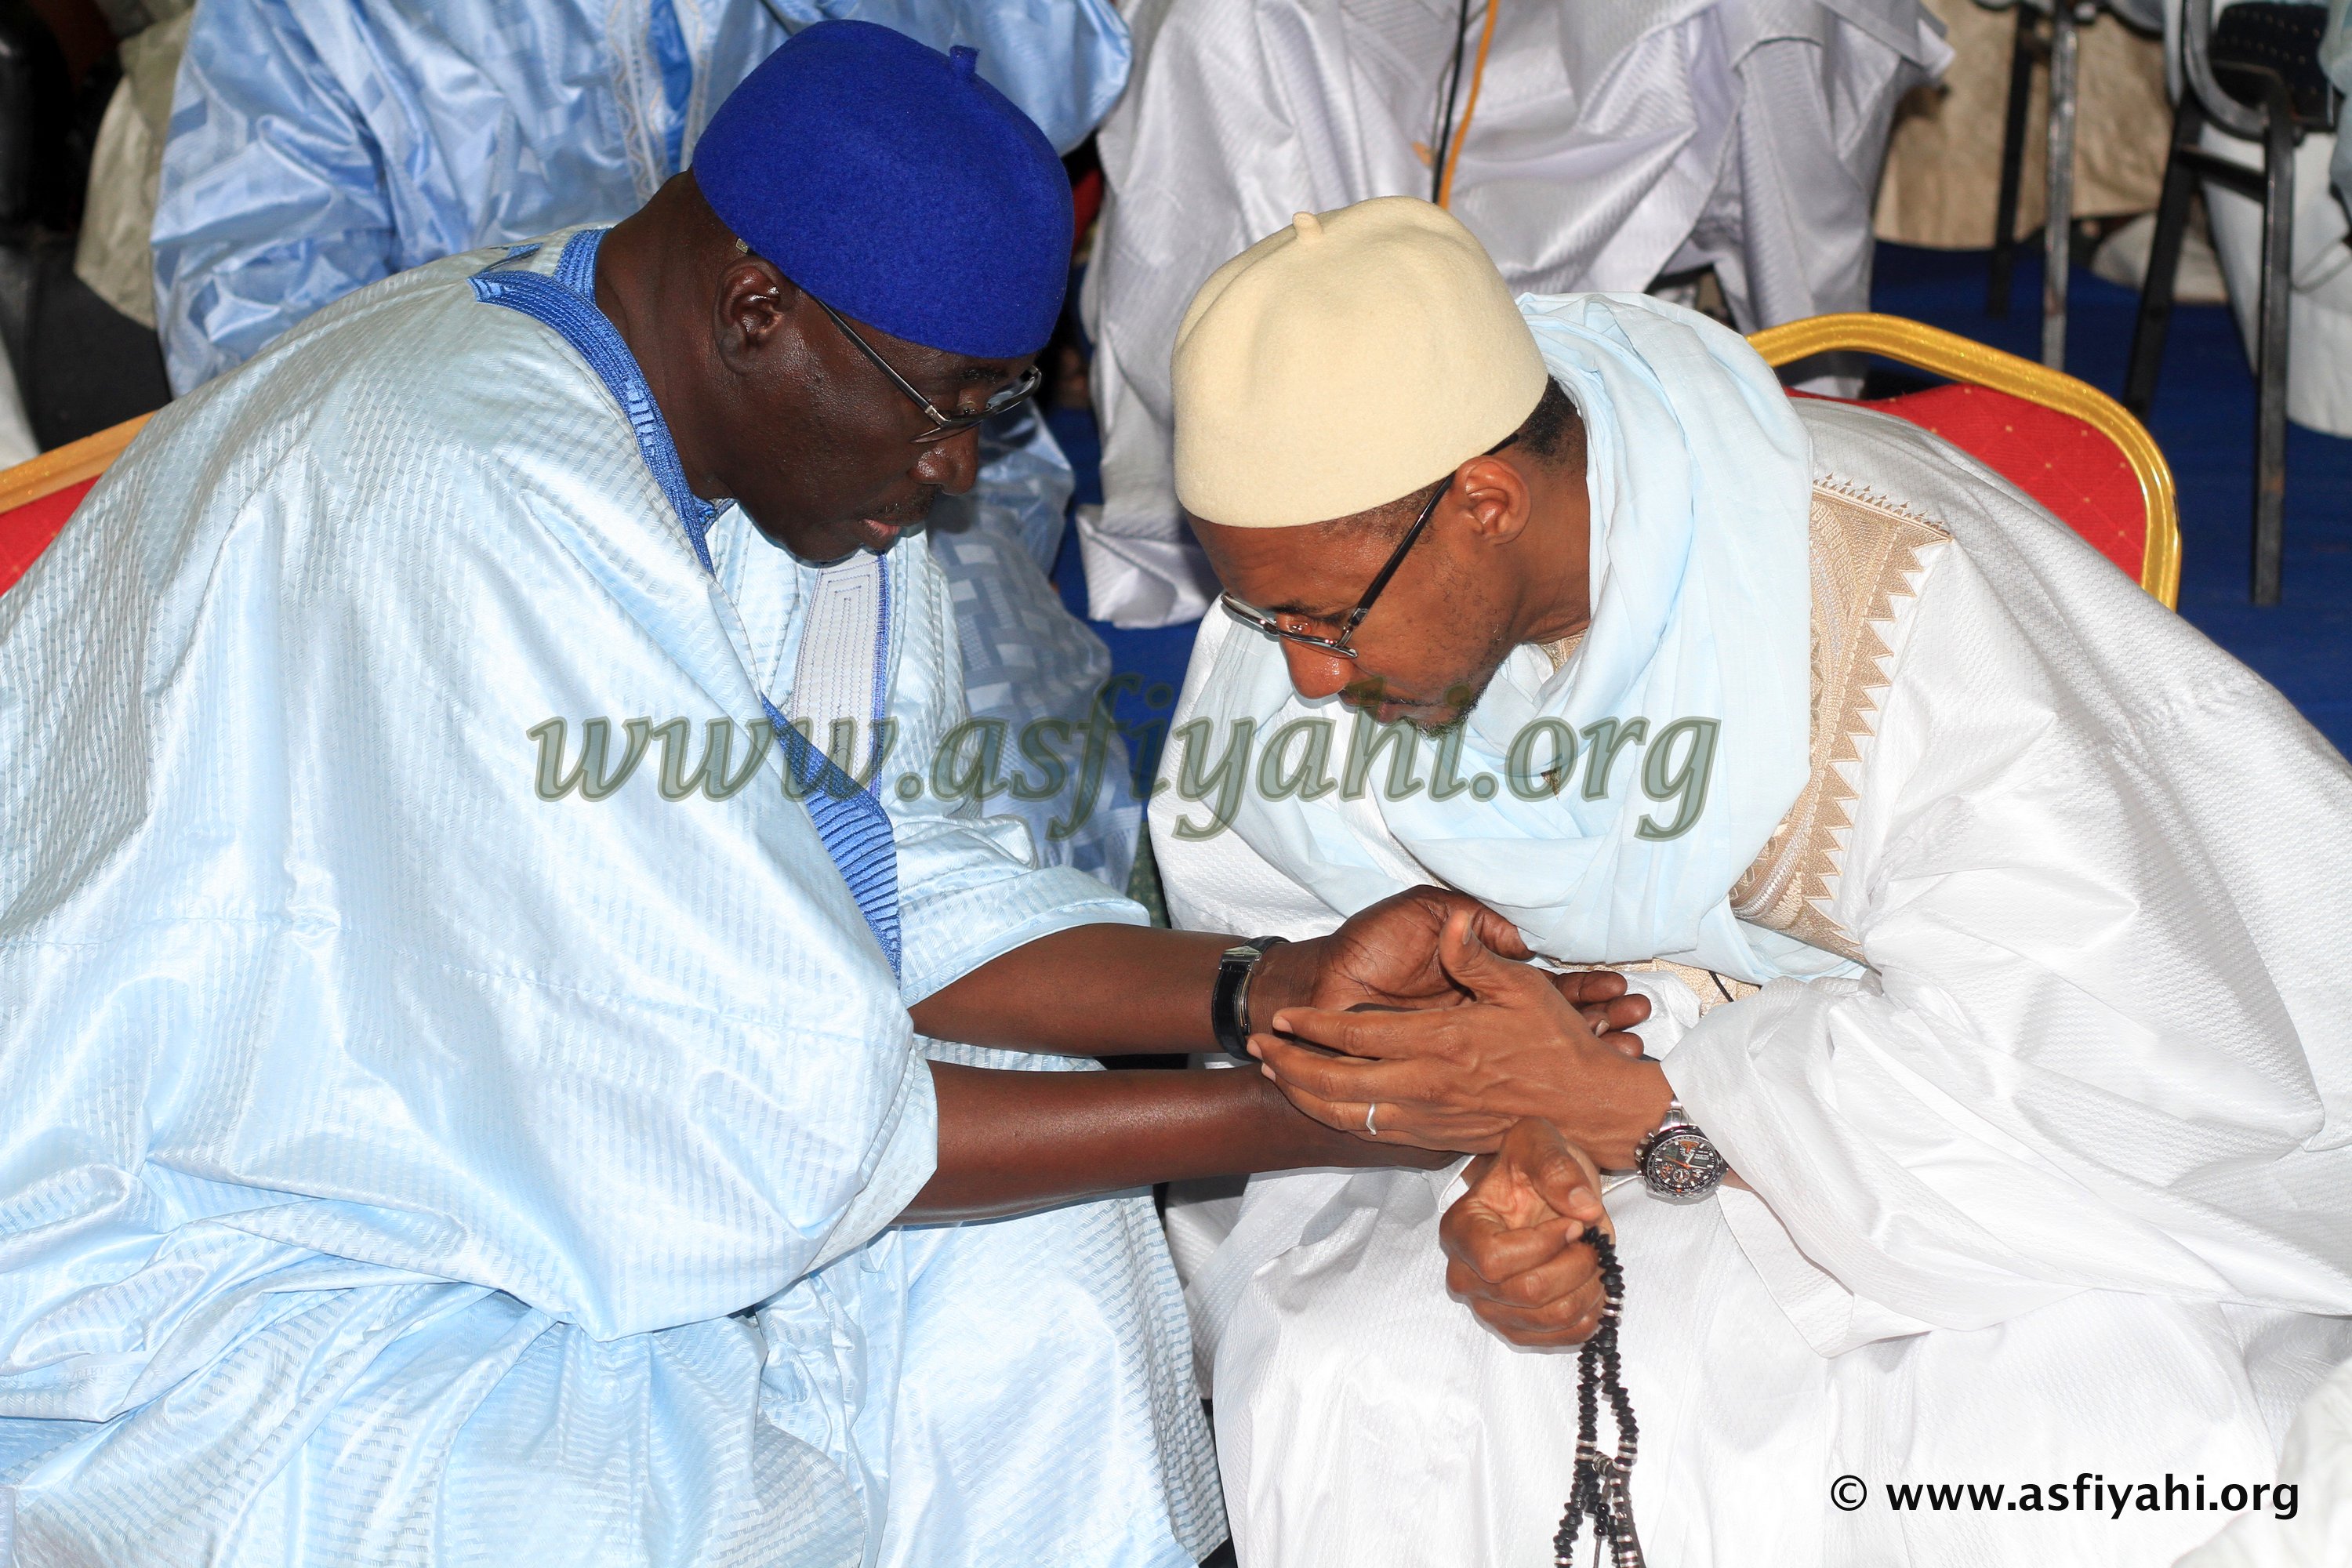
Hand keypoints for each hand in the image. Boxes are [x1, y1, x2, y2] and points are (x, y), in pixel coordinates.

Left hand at [1255, 908, 1672, 1160]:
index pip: (1357, 1036)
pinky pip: (1376, 1134)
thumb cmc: (1559, 1043)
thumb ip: (1478, 956)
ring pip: (1349, 1115)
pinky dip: (1341, 1122)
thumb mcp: (1524, 988)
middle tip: (1257, 1047)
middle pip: (1337, 1083)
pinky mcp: (1440, 1138)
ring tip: (1276, 1076)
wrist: (1589, 1106)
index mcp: (1442, 1042)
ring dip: (1306, 1097)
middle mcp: (1429, 1084)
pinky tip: (1325, 1108)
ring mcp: (1432, 1116)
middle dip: (1290, 1065)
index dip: (1312, 1026)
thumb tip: (1454, 922)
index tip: (1281, 1015)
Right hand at [1441, 1118, 1613, 1346]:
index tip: (1573, 1224)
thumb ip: (1556, 1167)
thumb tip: (1583, 1209)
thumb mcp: (1538, 1143)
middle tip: (1593, 1239)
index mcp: (1460, 1229)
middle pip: (1526, 1292)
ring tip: (1596, 1257)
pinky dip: (1588, 1314)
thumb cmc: (1529, 1165)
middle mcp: (1465, 1275)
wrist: (1535, 1190)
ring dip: (1587, 1288)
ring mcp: (1489, 1307)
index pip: (1494, 1260)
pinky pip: (1558, 1337)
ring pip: (1547, 1318)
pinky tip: (1593, 1284)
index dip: (1542, 1246)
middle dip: (1575, 1265)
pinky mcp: (1517, 1327)